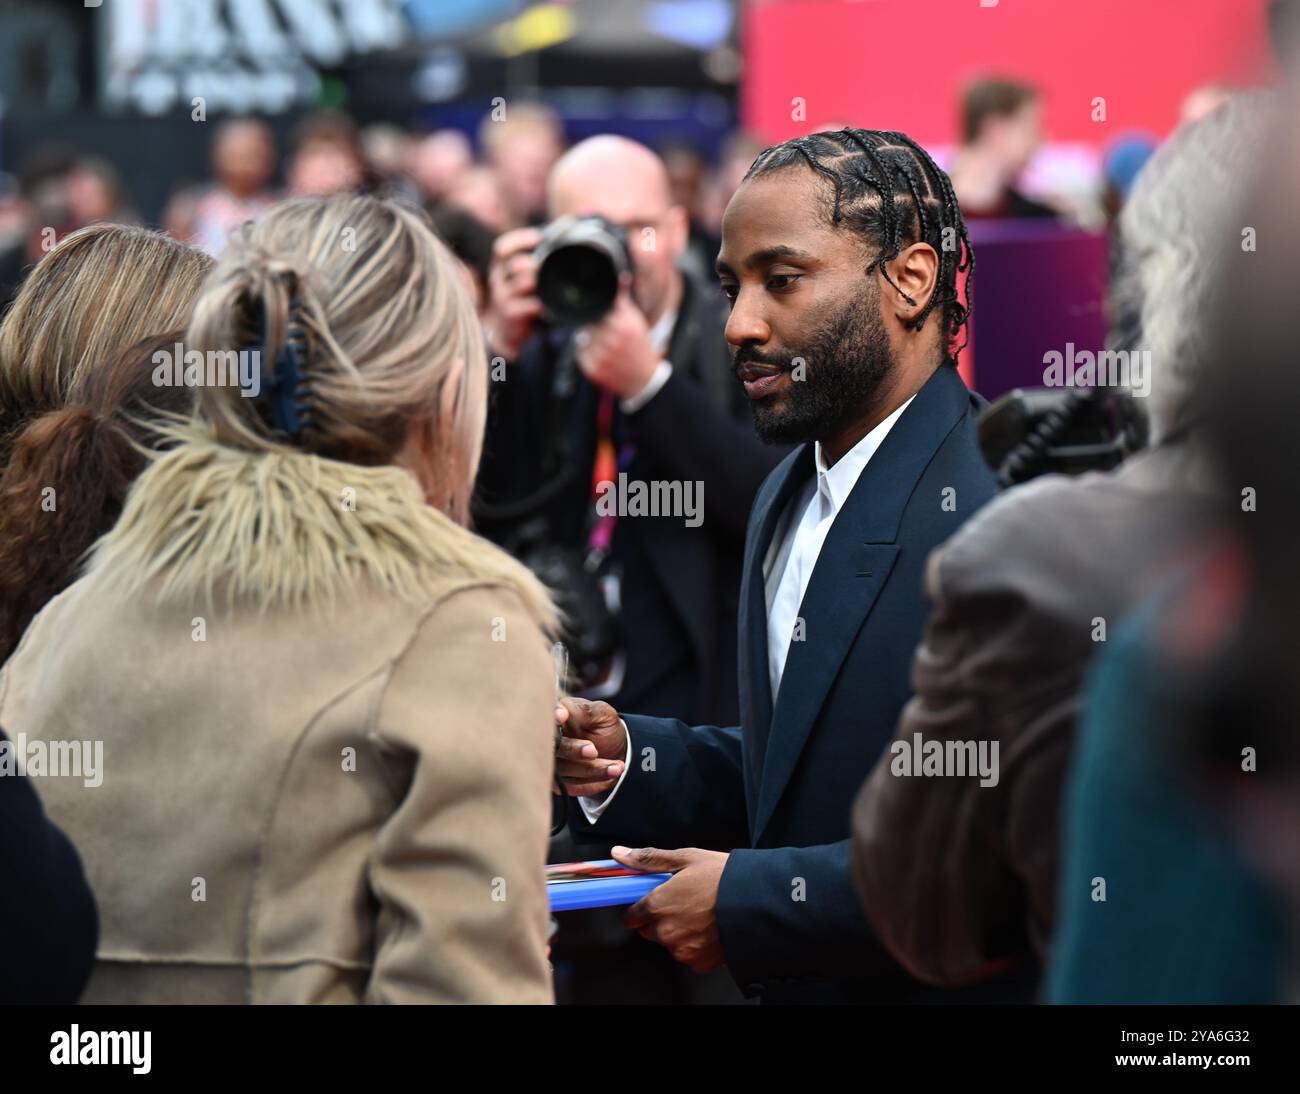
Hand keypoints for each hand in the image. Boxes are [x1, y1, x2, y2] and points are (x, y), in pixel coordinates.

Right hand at [483, 226, 543, 359]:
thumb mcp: (524, 278)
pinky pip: (524, 306)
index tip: (538, 237)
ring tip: (543, 284)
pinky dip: (537, 304)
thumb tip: (568, 234)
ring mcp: (503, 297)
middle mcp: (500, 278)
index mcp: (503, 266)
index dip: (519, 240)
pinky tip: (543, 305)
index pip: (503, 248)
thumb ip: (537, 261)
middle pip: (514, 263)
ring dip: (535, 281)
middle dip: (530, 262)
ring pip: (521, 282)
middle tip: (542, 265)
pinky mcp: (509, 314)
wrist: (507, 330)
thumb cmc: (521, 299)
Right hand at [554, 697, 626, 796]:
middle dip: (572, 749)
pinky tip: (610, 774)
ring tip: (616, 766)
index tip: (562, 716)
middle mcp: (547, 740)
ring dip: (590, 769)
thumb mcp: (601, 713)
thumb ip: (583, 710)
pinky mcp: (556, 782)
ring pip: (563, 769)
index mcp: (555, 716)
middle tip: (593, 751)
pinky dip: (591, 782)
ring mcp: (550, 762)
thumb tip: (562, 710)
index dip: (551, 717)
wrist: (616, 750)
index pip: (542, 717)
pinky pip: (569, 785)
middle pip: (551, 747)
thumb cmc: (605, 726)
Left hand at [574, 278, 661, 399]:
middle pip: (590, 322)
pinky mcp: (594, 369)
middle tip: (603, 330)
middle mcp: (613, 340)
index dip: (595, 308)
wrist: (644, 379)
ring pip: (583, 337)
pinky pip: (581, 353)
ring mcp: (602, 356)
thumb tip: (620, 277)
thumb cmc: (638, 345)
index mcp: (624, 325)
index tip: (595, 308)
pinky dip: (588, 352)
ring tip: (605, 345)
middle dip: (593, 324)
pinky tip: (602, 356)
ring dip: (589, 338)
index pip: (600, 308)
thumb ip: (623, 299)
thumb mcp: (635, 320)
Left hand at [616, 846, 727, 972]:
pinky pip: (687, 955)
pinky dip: (694, 945)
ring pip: (668, 943)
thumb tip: (620, 854)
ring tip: (700, 914)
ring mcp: (682, 949)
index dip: (639, 908)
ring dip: (677, 932)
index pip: (630, 917)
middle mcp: (666, 931)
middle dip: (659, 919)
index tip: (650, 900)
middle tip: (682, 903)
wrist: (757, 903)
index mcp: (658, 905)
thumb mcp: (686, 858)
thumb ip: (648, 859)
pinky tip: (708, 928)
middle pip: (648, 931)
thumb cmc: (723, 878)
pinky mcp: (699, 962)